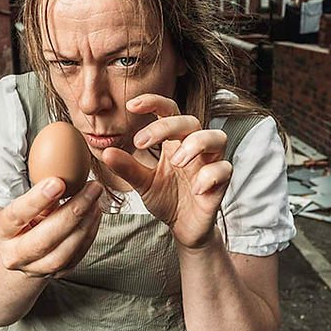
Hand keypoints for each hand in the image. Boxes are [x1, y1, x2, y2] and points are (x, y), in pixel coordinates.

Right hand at [0, 178, 102, 277]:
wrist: (18, 255)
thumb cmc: (22, 222)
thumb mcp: (21, 206)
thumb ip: (40, 194)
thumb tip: (66, 172)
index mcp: (0, 232)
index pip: (16, 216)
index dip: (37, 200)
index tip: (58, 182)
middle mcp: (14, 255)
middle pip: (44, 240)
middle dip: (72, 212)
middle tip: (93, 188)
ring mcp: (35, 269)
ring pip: (62, 253)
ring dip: (85, 224)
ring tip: (96, 200)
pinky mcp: (56, 274)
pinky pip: (76, 257)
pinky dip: (89, 234)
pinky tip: (95, 214)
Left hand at [102, 94, 231, 248]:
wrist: (184, 228)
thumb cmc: (167, 199)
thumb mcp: (143, 184)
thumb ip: (128, 168)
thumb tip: (106, 152)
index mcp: (175, 142)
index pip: (169, 111)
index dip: (153, 102)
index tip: (131, 105)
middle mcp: (195, 147)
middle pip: (191, 120)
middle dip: (167, 126)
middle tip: (140, 143)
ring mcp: (210, 163)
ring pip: (217, 137)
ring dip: (196, 143)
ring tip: (177, 161)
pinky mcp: (221, 183)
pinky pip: (225, 169)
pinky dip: (210, 175)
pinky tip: (195, 189)